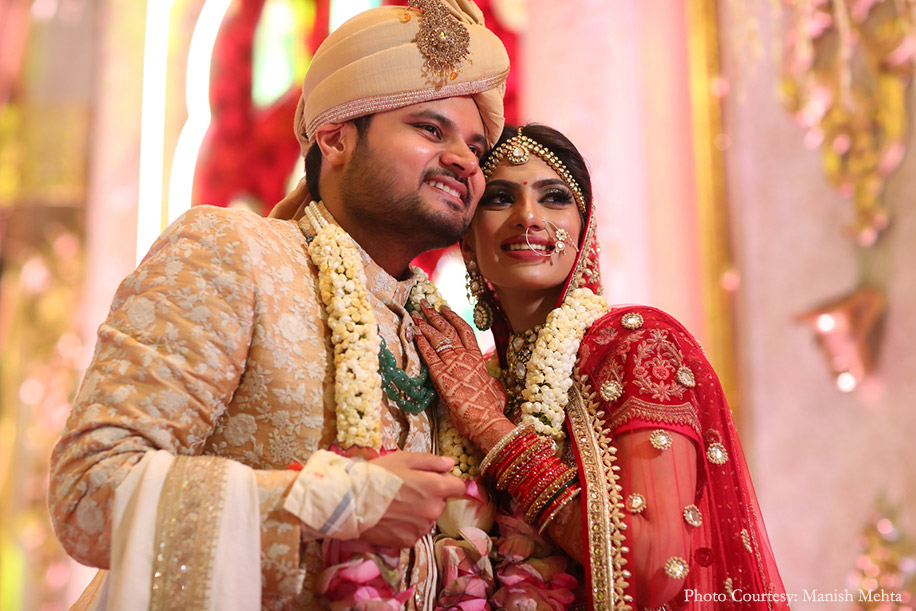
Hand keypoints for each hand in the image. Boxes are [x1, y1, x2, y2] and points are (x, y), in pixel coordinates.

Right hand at [360, 451, 465, 547]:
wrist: (351, 502)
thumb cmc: (378, 475)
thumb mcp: (404, 459)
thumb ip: (431, 462)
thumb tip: (451, 464)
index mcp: (436, 487)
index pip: (458, 487)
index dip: (447, 482)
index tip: (434, 480)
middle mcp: (433, 510)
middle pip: (441, 502)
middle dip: (430, 496)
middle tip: (406, 490)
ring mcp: (421, 528)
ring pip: (427, 518)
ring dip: (419, 512)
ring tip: (396, 505)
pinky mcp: (408, 542)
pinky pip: (415, 531)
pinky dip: (407, 526)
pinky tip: (392, 518)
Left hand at [412, 302, 514, 450]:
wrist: (486, 419)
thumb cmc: (492, 408)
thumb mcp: (494, 388)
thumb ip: (488, 379)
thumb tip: (489, 379)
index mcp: (477, 359)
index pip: (464, 331)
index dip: (453, 317)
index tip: (444, 308)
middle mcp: (464, 357)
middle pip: (448, 329)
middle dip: (434, 315)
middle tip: (424, 304)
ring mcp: (452, 365)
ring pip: (438, 338)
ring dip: (425, 324)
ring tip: (415, 313)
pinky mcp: (441, 376)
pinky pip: (428, 355)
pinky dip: (420, 342)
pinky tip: (413, 333)